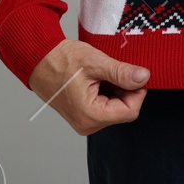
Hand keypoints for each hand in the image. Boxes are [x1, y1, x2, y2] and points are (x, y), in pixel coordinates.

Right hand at [28, 39, 149, 135]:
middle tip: (114, 68)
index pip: (130, 111)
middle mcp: (88, 124)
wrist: (39, 59)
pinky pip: (105, 105)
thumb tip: (144, 77)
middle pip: (123, 110)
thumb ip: (121, 73)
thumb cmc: (61, 60)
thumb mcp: (95, 63)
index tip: (136, 72)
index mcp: (91, 116)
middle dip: (125, 88)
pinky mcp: (83, 114)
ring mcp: (85, 121)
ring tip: (101, 71)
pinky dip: (107, 89)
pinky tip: (97, 76)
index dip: (138, 91)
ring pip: (115, 107)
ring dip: (116, 88)